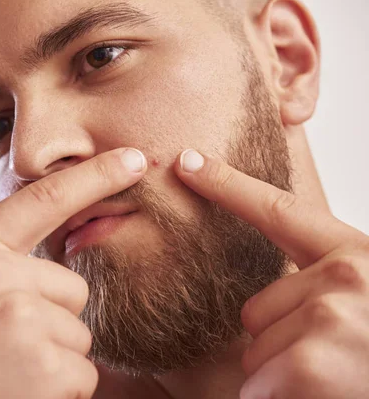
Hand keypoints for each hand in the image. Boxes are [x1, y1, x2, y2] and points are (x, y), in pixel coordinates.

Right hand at [0, 148, 146, 398]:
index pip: (43, 200)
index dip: (96, 176)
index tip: (135, 159)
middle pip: (71, 288)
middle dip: (50, 318)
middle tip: (2, 347)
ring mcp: (22, 319)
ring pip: (78, 333)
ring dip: (52, 359)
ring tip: (2, 372)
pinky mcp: (45, 366)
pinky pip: (83, 374)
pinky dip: (59, 393)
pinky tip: (16, 394)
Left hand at [175, 149, 368, 398]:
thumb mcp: (365, 299)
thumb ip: (321, 282)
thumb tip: (262, 303)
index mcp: (357, 254)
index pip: (276, 209)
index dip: (226, 184)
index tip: (186, 162)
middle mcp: (345, 276)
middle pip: (254, 310)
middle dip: (281, 342)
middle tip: (333, 360)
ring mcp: (329, 316)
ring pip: (254, 350)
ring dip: (283, 376)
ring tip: (336, 381)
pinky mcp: (310, 362)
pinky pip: (257, 383)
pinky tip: (324, 398)